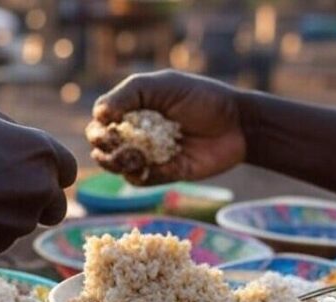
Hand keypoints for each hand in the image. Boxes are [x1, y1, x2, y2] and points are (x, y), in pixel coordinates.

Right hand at [0, 99, 76, 254]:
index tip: (32, 170)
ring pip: (25, 222)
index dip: (50, 170)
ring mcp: (19, 222)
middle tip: (5, 189)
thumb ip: (13, 133)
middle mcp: (39, 189)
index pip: (67, 169)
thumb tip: (26, 148)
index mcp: (41, 152)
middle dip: (38, 199)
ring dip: (9, 213)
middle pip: (56, 204)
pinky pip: (0, 238)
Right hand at [90, 70, 245, 184]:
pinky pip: (138, 181)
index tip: (107, 125)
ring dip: (116, 162)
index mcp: (133, 108)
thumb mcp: (162, 86)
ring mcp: (148, 154)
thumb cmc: (200, 98)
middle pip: (102, 145)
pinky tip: (146, 166)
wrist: (236, 125)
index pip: (101, 120)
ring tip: (134, 155)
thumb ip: (128, 94)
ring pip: (116, 166)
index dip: (98, 126)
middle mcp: (137, 132)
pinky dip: (136, 175)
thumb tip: (98, 115)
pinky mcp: (162, 174)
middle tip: (114, 143)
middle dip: (102, 146)